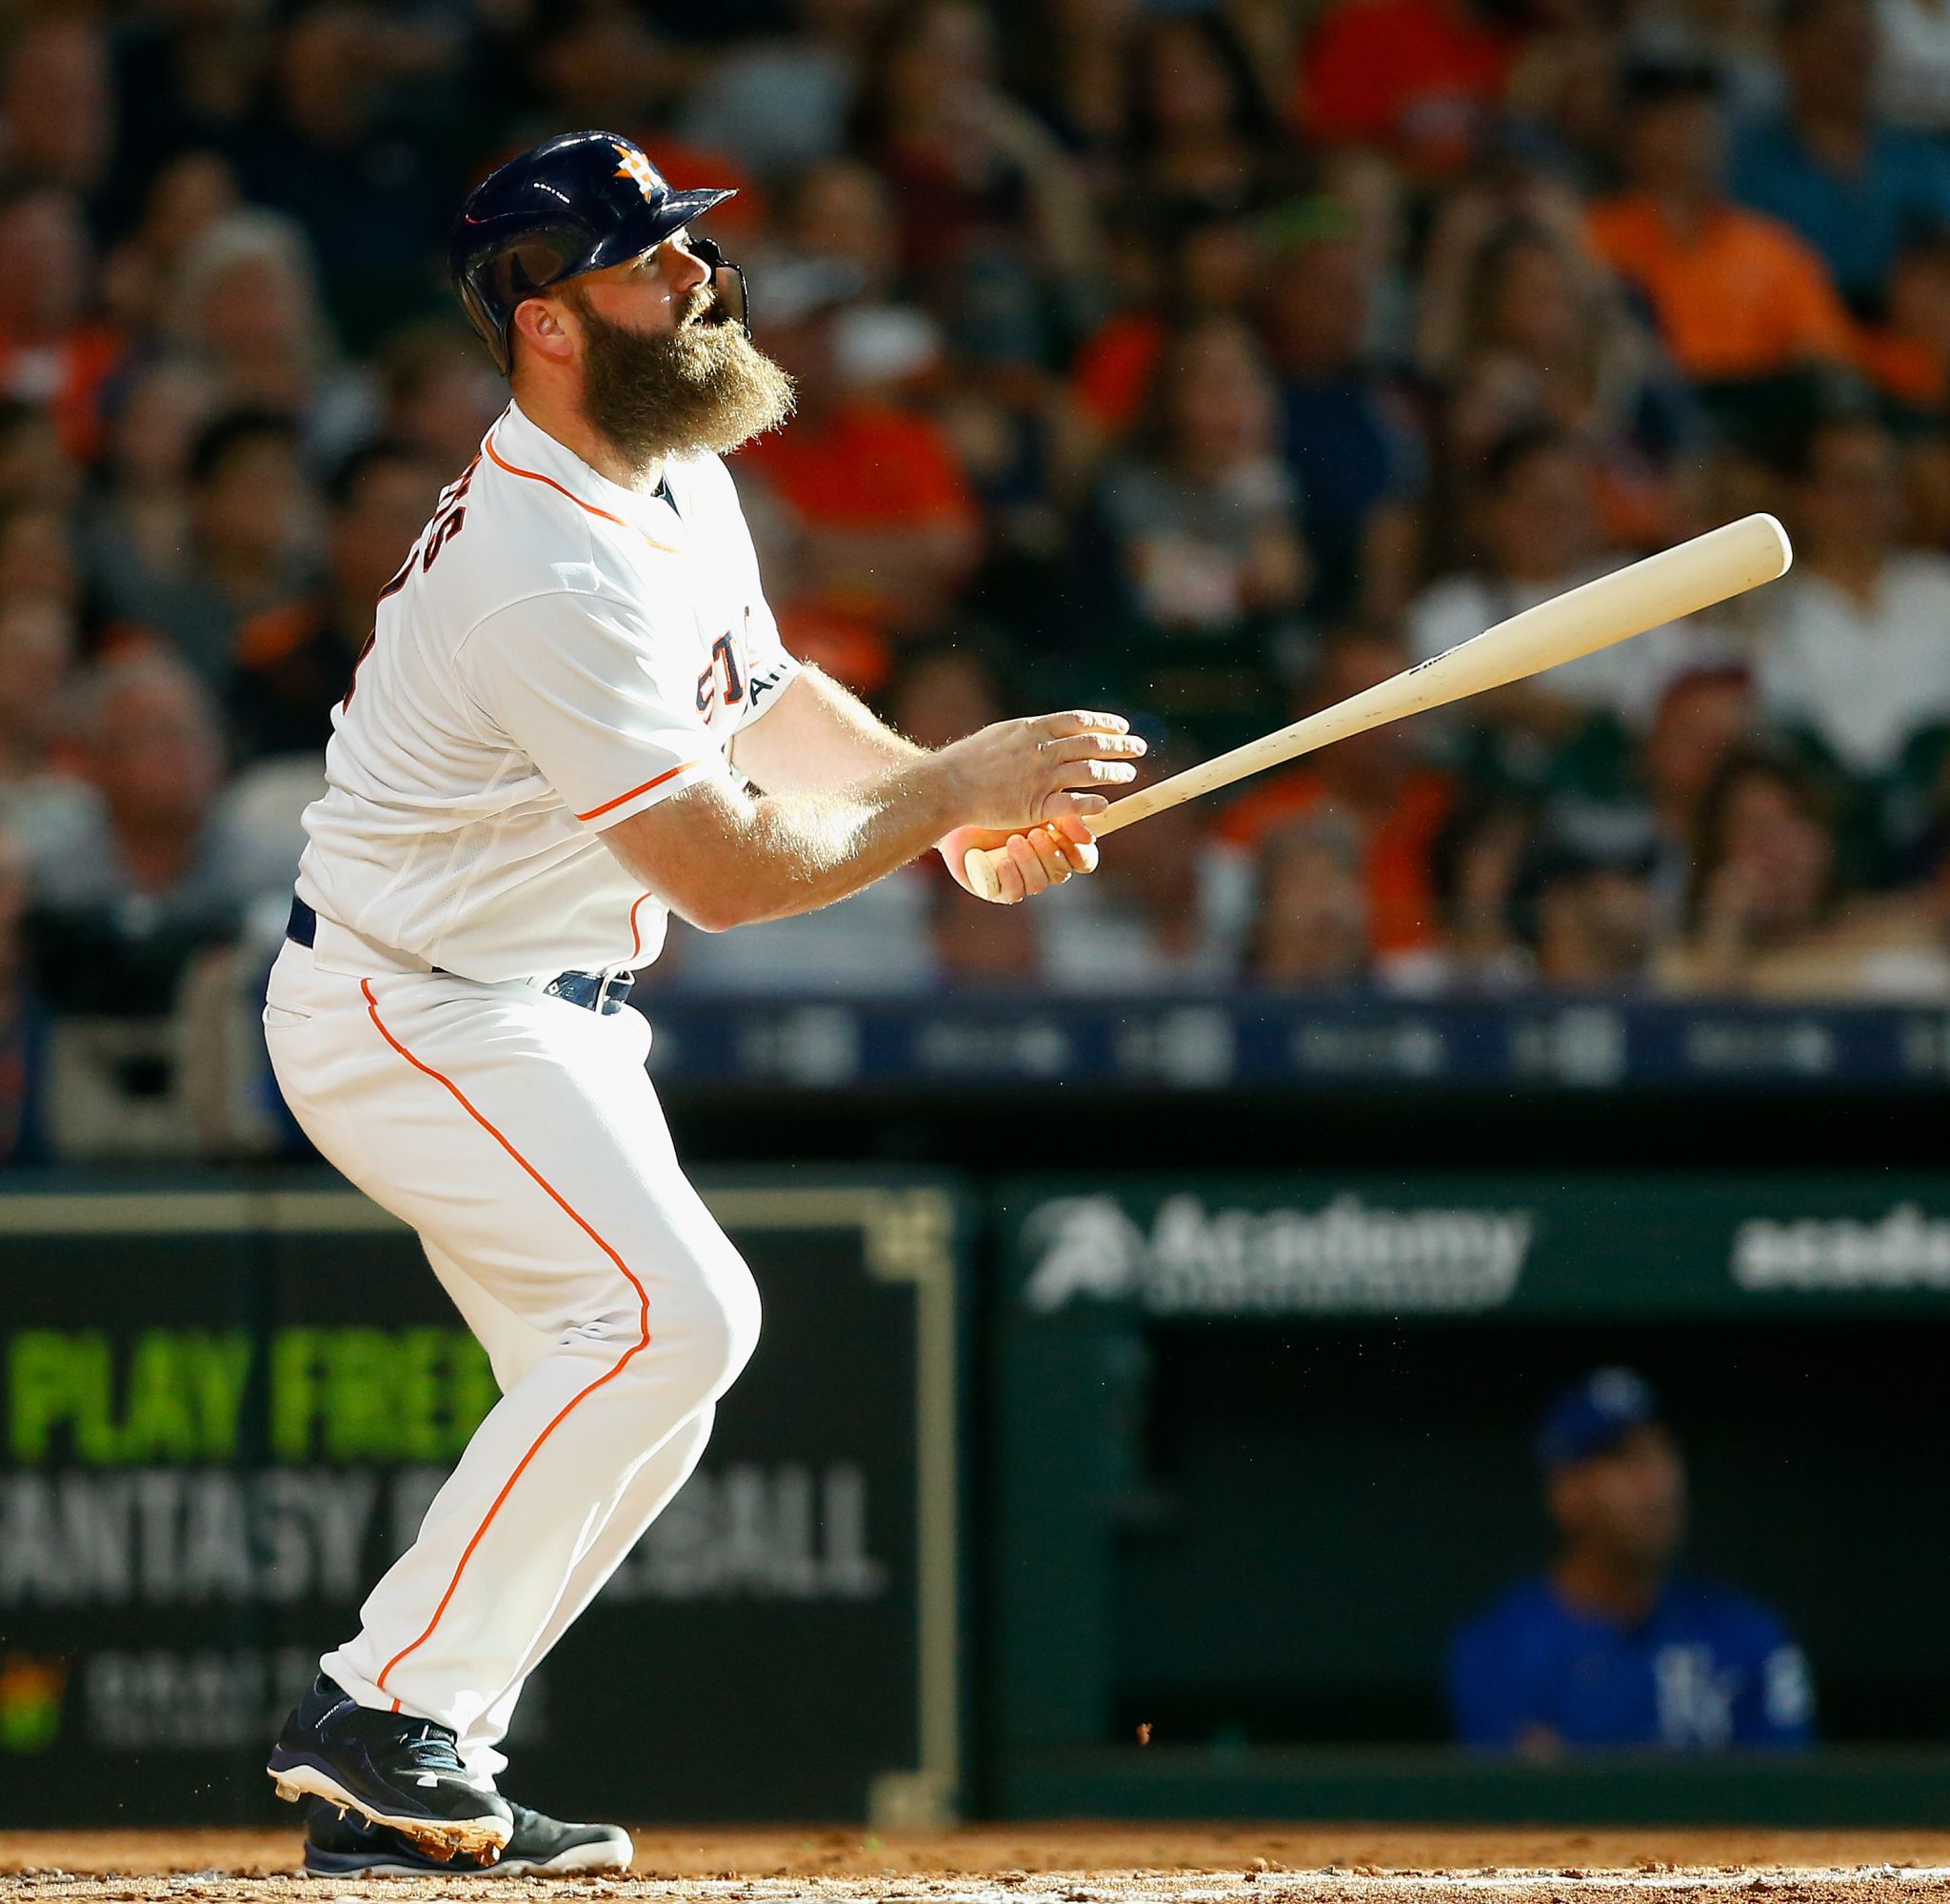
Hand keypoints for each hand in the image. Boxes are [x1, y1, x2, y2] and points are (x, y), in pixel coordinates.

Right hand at [935, 709, 1142, 832]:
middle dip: (1121, 745)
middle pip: (1092, 744)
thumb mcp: (1002, 732)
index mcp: (1034, 729)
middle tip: (1139, 747)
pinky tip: (1105, 804)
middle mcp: (1042, 750)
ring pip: (1090, 771)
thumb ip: (1029, 732)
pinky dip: (1094, 803)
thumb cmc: (969, 760)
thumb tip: (1048, 730)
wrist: (950, 785)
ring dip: (1115, 772)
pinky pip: (1074, 804)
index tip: (1122, 726)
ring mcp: (1041, 777)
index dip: (1106, 723)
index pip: (1080, 721)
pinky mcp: (1036, 805)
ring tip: (1129, 774)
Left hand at [940, 814, 1098, 903]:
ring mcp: (1021, 879)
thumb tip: (1094, 821)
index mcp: (1057, 846)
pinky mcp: (998, 889)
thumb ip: (1066, 809)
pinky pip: (1014, 893)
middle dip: (1049, 854)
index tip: (1073, 835)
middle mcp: (1042, 866)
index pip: (1083, 860)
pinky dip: (1012, 876)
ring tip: (1013, 841)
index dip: (1081, 852)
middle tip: (1035, 833)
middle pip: (1061, 873)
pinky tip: (1003, 861)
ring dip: (1028, 862)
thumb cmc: (1000, 800)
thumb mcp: (1038, 801)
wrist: (959, 805)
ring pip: (1038, 883)